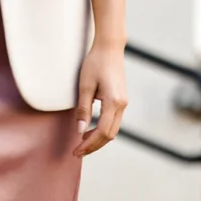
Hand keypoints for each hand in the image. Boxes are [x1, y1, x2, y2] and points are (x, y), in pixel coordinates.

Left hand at [73, 41, 127, 157]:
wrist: (110, 48)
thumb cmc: (95, 63)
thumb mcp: (85, 86)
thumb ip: (83, 109)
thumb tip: (80, 130)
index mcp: (114, 102)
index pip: (102, 132)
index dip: (89, 144)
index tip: (76, 151)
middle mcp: (122, 105)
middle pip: (109, 135)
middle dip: (93, 146)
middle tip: (77, 152)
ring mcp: (124, 103)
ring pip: (113, 130)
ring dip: (98, 139)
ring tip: (82, 143)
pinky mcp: (121, 100)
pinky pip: (113, 122)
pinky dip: (102, 130)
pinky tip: (90, 131)